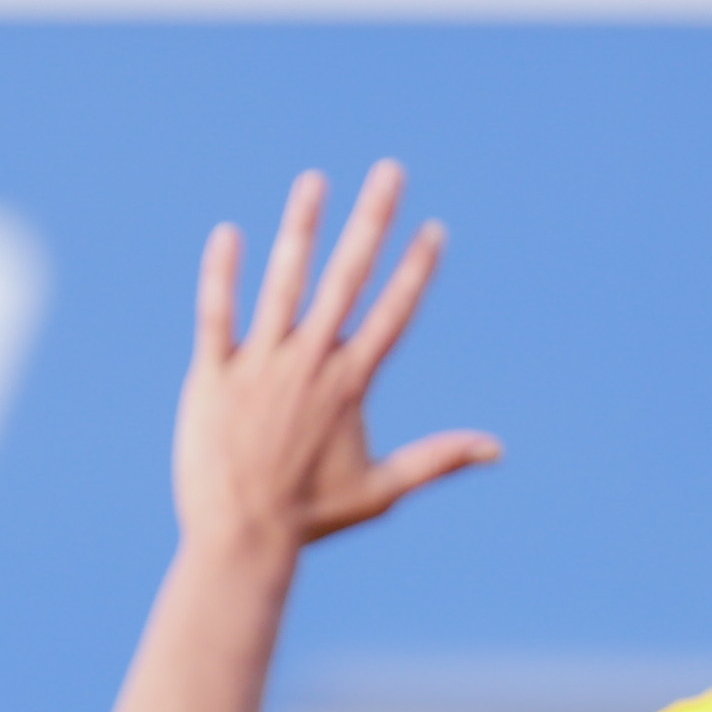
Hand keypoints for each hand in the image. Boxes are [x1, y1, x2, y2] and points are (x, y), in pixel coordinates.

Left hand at [175, 159, 500, 555]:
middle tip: (389, 170)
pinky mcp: (213, 376)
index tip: (433, 229)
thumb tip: (498, 450)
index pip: (392, 314)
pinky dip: (222, 274)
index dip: (416, 270)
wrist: (241, 541)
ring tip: (314, 180)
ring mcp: (261, 366)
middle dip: (372, 222)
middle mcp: (310, 364)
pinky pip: (216, 314)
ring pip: (284, 283)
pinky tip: (229, 232)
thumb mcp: (382, 491)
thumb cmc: (310, 520)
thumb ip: (438, 460)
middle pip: (348, 279)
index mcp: (350, 385)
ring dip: (302, 228)